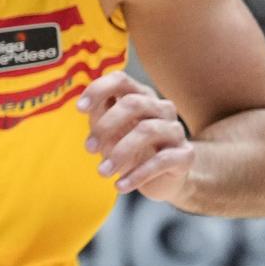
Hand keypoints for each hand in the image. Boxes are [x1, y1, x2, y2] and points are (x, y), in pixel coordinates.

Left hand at [79, 71, 194, 205]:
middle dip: (106, 125)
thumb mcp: (110, 133)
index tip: (79, 109)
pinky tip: (120, 185)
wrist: (162, 180)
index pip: (121, 80)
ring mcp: (176, 130)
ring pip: (147, 130)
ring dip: (119, 153)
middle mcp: (161, 108)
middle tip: (89, 148)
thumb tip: (86, 107)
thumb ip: (99, 118)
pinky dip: (137, 174)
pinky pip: (161, 160)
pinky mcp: (185, 155)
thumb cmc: (131, 150)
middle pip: (133, 103)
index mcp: (140, 97)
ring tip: (102, 171)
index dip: (99, 90)